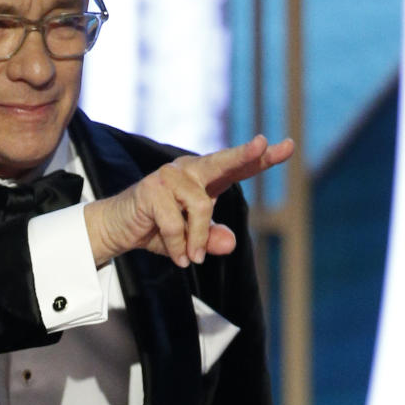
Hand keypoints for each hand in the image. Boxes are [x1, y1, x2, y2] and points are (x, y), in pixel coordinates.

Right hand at [83, 134, 294, 267]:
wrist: (117, 229)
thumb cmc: (157, 229)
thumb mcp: (191, 240)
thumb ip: (212, 239)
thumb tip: (231, 242)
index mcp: (204, 179)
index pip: (237, 168)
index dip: (261, 158)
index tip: (288, 147)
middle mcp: (188, 171)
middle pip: (222, 161)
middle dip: (244, 154)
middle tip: (261, 144)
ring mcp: (169, 176)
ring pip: (201, 207)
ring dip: (197, 239)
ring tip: (190, 259)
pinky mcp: (151, 189)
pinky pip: (177, 223)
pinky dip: (179, 244)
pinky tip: (177, 257)